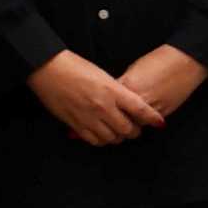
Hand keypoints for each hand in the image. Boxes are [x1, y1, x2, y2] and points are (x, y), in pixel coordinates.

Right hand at [28, 48, 149, 145]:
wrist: (48, 69)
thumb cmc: (75, 66)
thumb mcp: (102, 75)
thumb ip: (116, 92)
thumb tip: (128, 105)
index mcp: (112, 91)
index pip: (140, 109)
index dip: (152, 118)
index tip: (159, 123)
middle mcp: (103, 107)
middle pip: (128, 130)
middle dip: (135, 131)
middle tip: (135, 127)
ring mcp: (89, 117)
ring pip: (113, 138)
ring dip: (118, 137)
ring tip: (118, 131)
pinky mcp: (76, 124)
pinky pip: (95, 141)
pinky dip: (102, 140)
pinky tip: (102, 133)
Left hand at [110, 44, 207, 127]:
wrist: (185, 62)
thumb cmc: (161, 60)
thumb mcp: (135, 68)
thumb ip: (124, 83)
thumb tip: (117, 93)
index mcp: (128, 85)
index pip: (110, 103)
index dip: (106, 107)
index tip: (103, 108)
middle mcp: (138, 99)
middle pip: (120, 118)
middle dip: (116, 119)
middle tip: (113, 119)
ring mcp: (151, 108)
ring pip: (135, 124)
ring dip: (131, 124)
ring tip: (128, 121)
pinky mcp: (163, 113)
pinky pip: (149, 123)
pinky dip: (145, 122)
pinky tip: (144, 117)